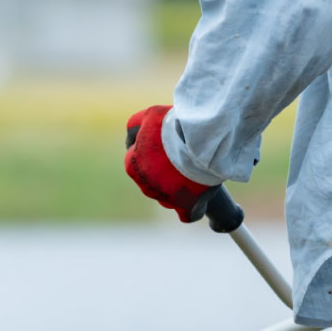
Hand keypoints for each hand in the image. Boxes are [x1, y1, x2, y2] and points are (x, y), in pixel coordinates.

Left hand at [124, 105, 210, 222]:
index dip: (153, 152)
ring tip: (196, 169)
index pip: (137, 161)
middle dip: (166, 171)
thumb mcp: (149, 116)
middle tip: (186, 155)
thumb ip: (136, 126)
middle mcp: (144, 186)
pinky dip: (193, 208)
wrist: (198, 140)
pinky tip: (199, 199)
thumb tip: (133, 138)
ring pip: (171, 197)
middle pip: (155, 181)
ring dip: (180, 186)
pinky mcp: (185, 207)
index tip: (168, 144)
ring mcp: (165, 199)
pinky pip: (188, 214)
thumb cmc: (175, 126)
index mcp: (131, 165)